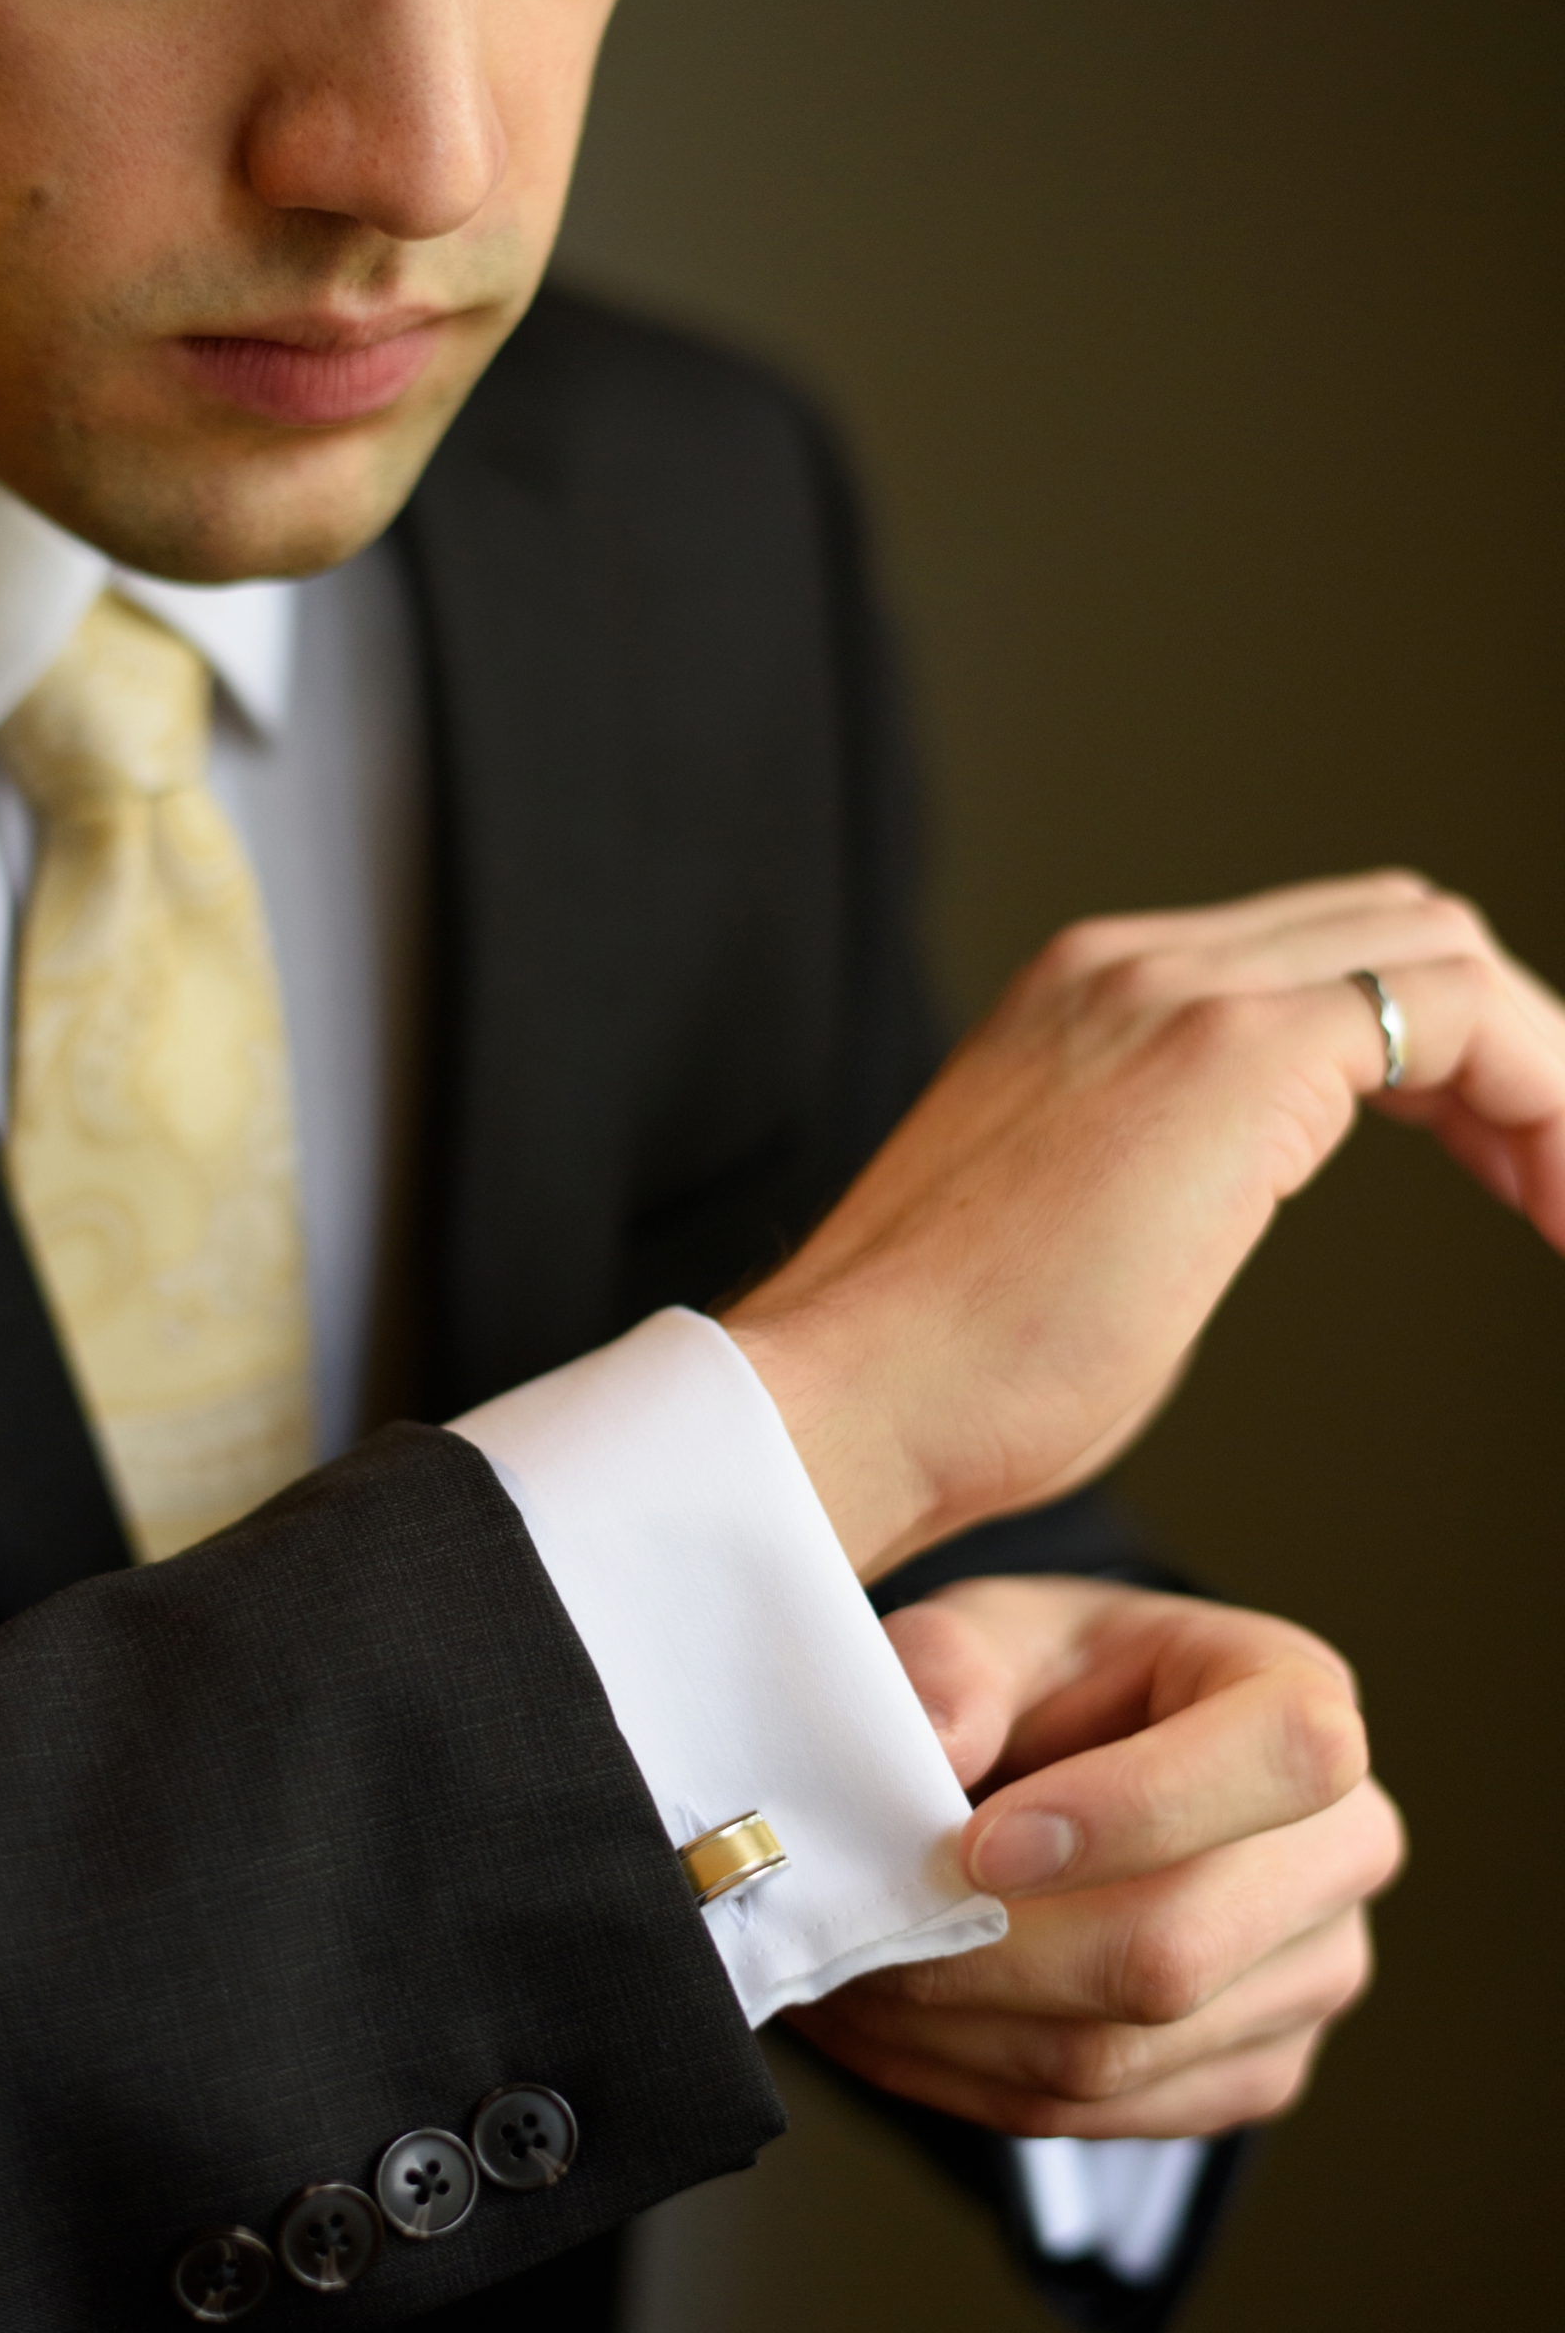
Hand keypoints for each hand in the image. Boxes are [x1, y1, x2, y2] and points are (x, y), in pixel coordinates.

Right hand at [727, 872, 1564, 1578]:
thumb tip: (1217, 1209)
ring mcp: (1174, 991)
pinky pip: (1457, 1015)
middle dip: (1511, 1057)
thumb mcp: (1073, 1242)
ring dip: (1542, 1077)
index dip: (1448, 1064)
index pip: (1322, 960)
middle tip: (1555, 1193)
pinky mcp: (1228, 1052)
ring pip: (1441, 952)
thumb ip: (1158, 1183)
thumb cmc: (937, 1382)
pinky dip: (1545, 1096)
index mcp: (1086, 999)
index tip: (1509, 1180)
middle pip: (1397, 929)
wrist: (840, 1403)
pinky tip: (1557, 1206)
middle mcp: (1131, 963)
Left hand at [785, 1576, 1406, 2138]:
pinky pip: (1095, 2116)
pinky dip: (964, 2078)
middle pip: (1175, 1950)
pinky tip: (894, 2020)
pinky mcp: (1255, 2071)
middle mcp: (1343, 1845)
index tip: (977, 1845)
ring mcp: (1313, 1974)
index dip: (1128, 1811)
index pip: (1283, 1756)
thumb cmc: (1044, 1680)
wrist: (1071, 1760)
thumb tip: (930, 1742)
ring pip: (1117, 2054)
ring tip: (848, 1971)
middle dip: (984, 1952)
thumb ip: (952, 1662)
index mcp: (1300, 1693)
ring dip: (950, 2027)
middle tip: (859, 1926)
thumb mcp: (989, 1627)